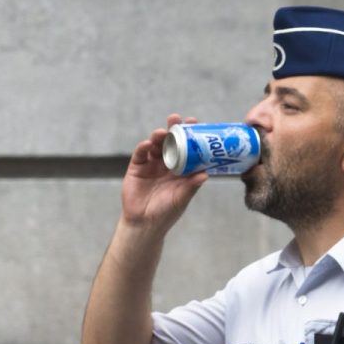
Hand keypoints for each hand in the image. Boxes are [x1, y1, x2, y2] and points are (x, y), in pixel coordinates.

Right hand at [120, 114, 208, 232]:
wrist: (145, 223)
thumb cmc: (167, 212)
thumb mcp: (182, 198)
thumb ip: (192, 185)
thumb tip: (206, 174)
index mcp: (180, 168)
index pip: (186, 147)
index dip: (190, 135)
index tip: (195, 123)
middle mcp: (166, 163)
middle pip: (170, 142)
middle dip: (172, 129)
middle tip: (176, 119)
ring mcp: (151, 164)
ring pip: (155, 145)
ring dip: (158, 136)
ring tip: (162, 132)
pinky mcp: (137, 167)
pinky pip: (140, 154)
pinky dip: (144, 147)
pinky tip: (148, 144)